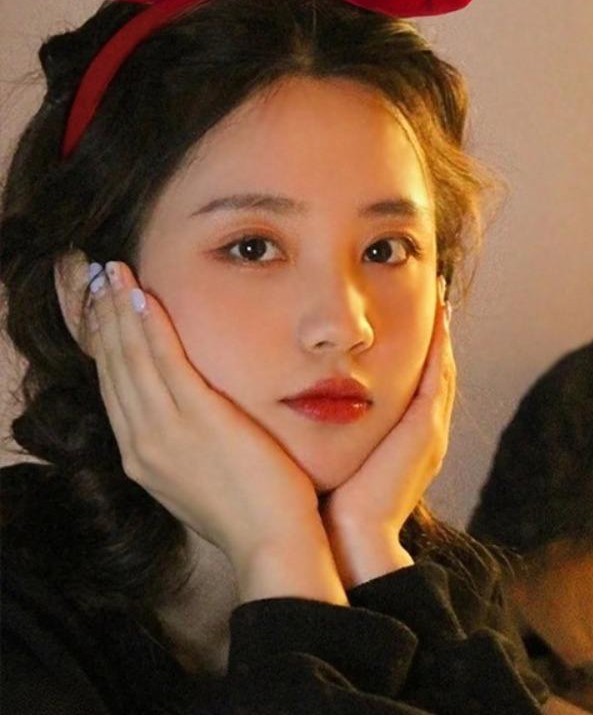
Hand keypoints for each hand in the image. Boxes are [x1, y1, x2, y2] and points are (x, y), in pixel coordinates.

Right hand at [81, 256, 328, 573]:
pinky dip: (150, 327)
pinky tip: (143, 297)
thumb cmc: (251, 511)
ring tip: (112, 272)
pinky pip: (166, 362)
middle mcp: (141, 444)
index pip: (115, 387)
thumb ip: (189, 446)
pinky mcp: (198, 421)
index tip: (103, 307)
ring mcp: (165, 433)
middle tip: (97, 274)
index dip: (106, 342)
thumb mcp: (204, 476)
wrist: (271, 543)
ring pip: (131, 359)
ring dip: (119, 310)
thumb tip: (195, 420)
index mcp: (142, 457)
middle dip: (103, 317)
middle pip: (113, 367)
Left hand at [319, 276, 455, 568]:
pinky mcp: (427, 431)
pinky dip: (441, 347)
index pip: (411, 384)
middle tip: (432, 293)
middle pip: (433, 372)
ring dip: (442, 333)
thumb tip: (289, 402)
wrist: (341, 542)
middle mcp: (422, 434)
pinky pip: (438, 379)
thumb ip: (317, 429)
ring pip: (441, 369)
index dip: (412, 349)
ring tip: (439, 294)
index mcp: (398, 441)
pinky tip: (437, 318)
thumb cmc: (320, 505)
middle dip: (433, 335)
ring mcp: (429, 432)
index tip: (398, 315)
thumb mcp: (320, 456)